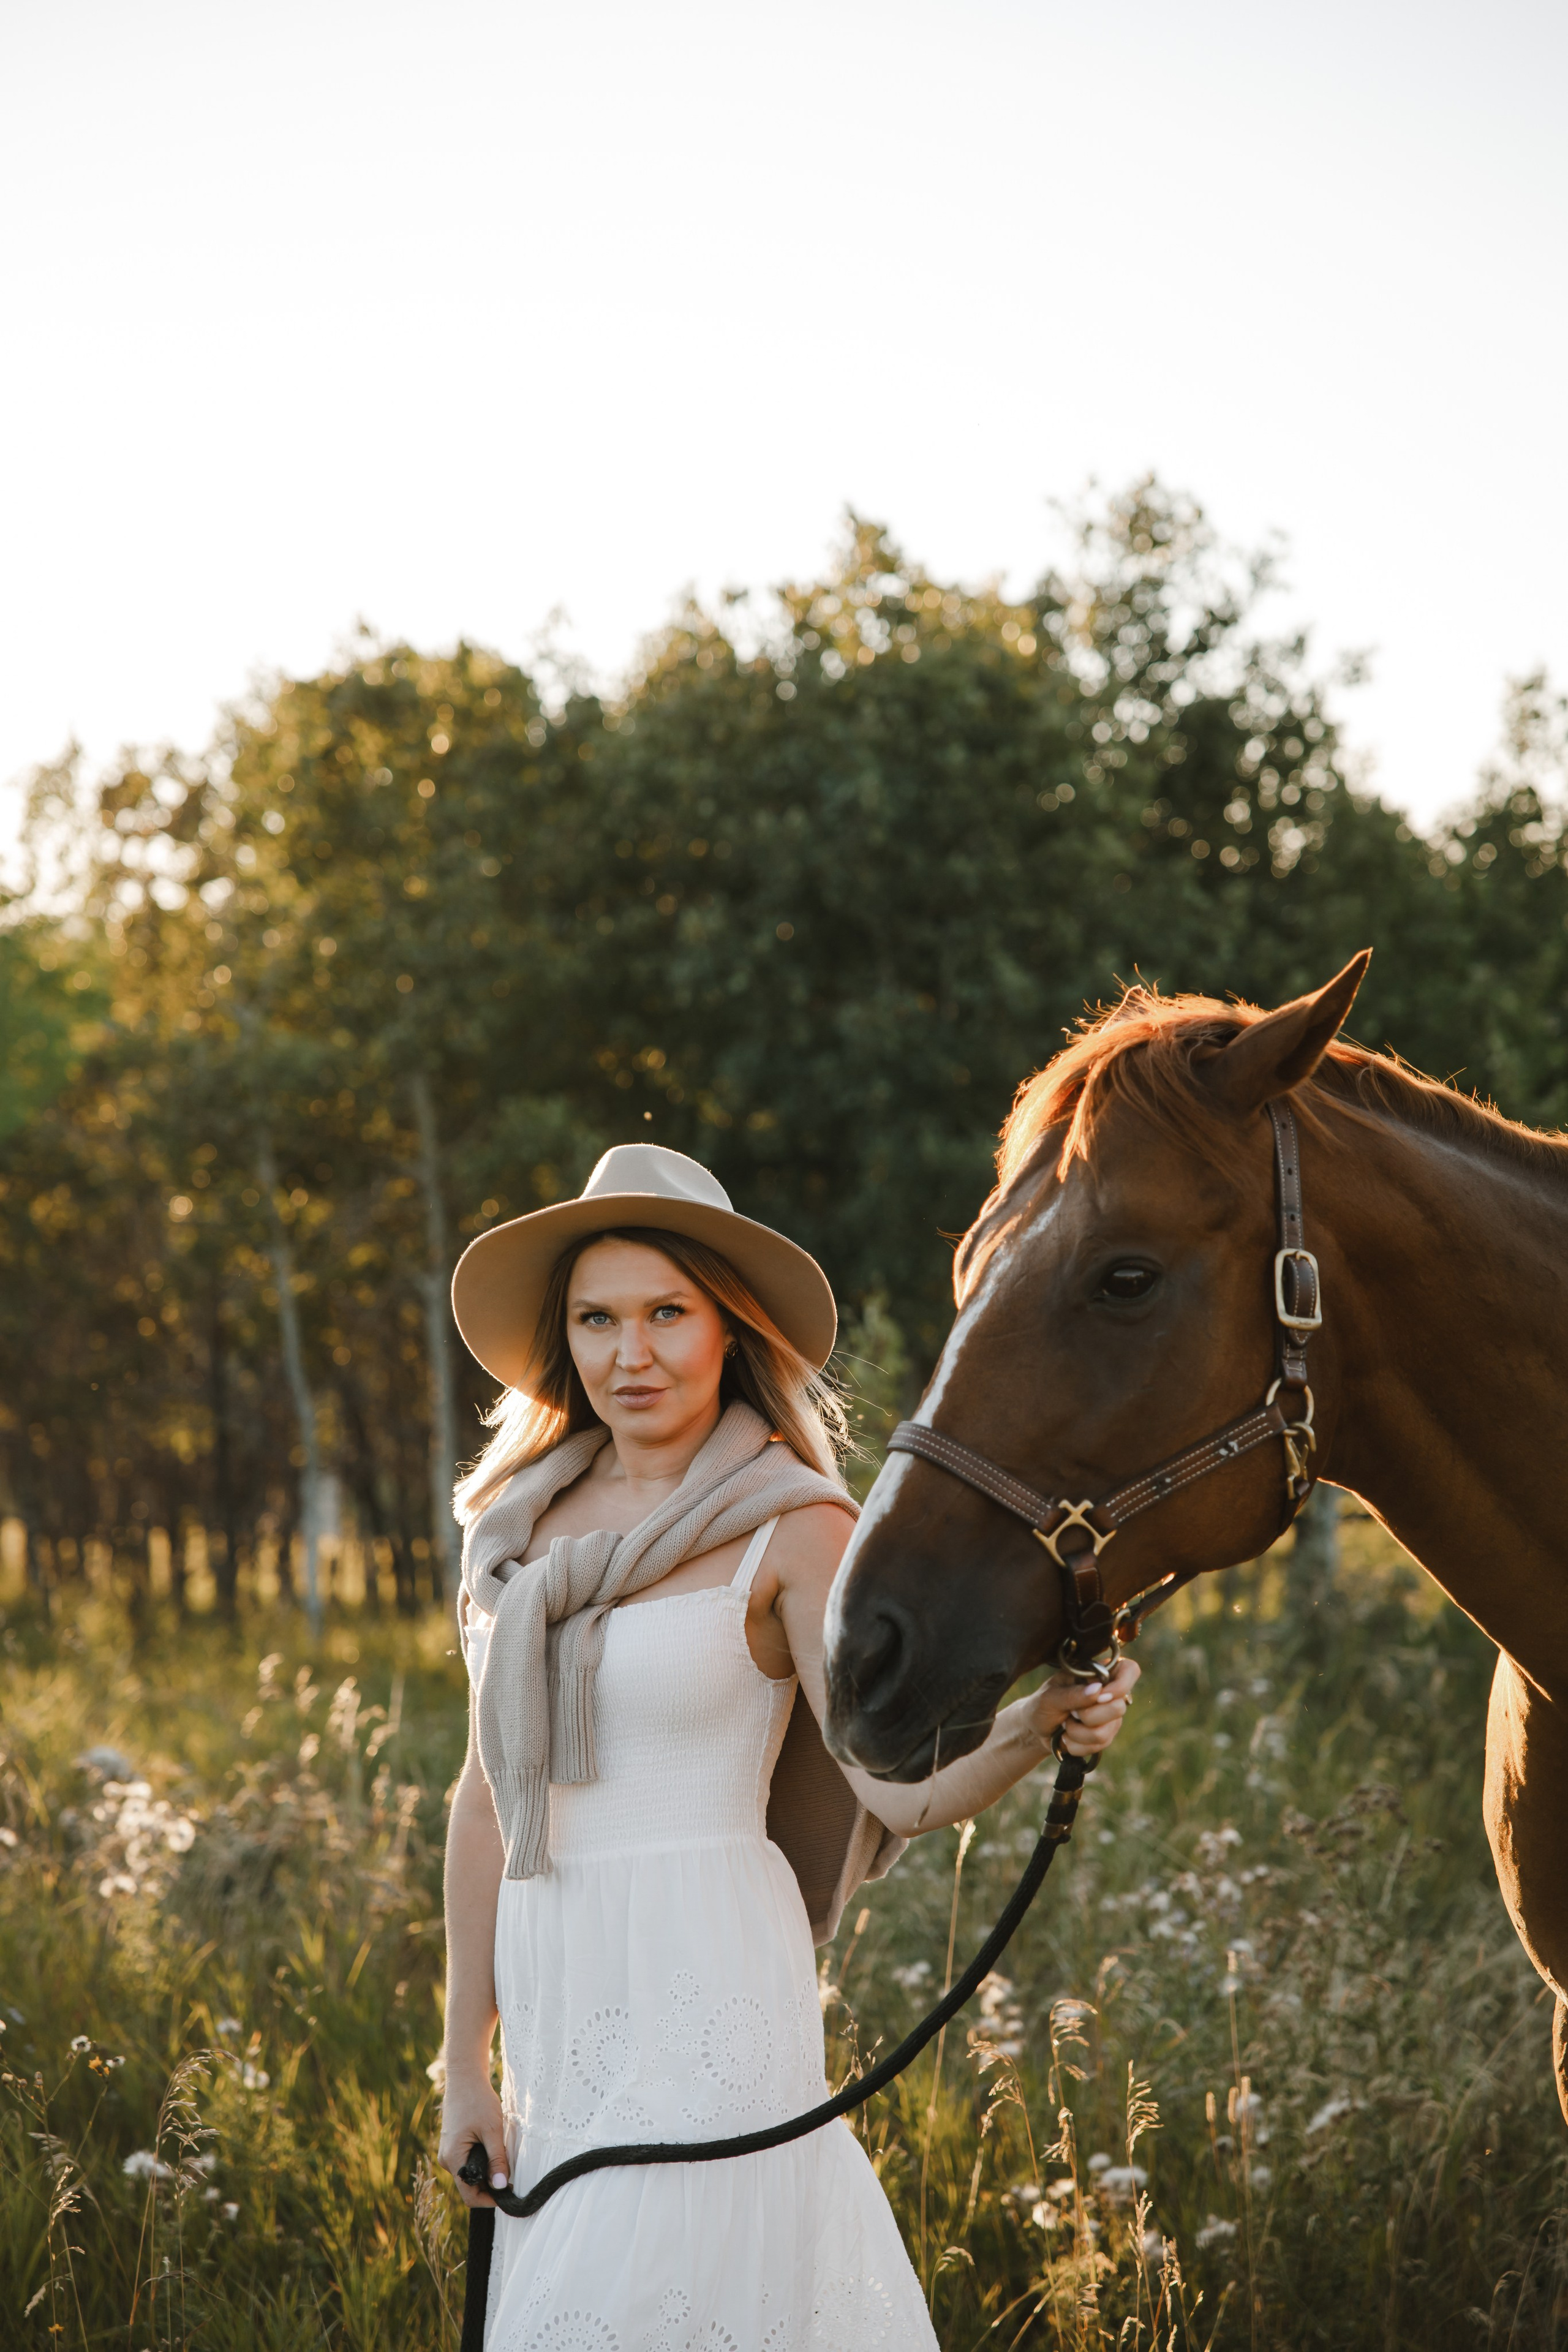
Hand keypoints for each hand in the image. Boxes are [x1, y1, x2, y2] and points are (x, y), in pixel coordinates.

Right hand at [438, 2069, 509, 2209]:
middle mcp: (446, 2159)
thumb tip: (500, 2186)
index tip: (508, 2193)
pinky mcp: (452, 2144)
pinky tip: (492, 2148)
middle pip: (469, 2185)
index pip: (469, 2195)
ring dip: (485, 2171)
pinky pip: (466, 2162)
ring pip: (469, 2173)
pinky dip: (480, 2161)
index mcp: (453, 2159)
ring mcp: (447, 2152)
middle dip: (489, 2184)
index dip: (489, 2199)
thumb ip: (497, 2159)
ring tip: (502, 2158)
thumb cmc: (478, 2100)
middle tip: (509, 2175)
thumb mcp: (492, 2130)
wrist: (465, 2077)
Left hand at [1027, 1654, 1140, 1757]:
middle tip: (1071, 1712)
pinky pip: (1099, 1745)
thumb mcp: (1050, 1696)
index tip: (1101, 1696)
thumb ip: (1073, 1694)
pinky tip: (1067, 1737)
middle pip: (1119, 1707)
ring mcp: (1109, 1717)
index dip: (1121, 1685)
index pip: (1130, 1670)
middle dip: (1089, 1716)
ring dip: (1078, 1732)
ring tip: (1066, 1725)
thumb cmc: (1042, 1705)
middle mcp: (1109, 1694)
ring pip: (1106, 1731)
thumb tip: (1097, 1690)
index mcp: (1097, 1674)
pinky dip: (1077, 1744)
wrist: (1036, 1730)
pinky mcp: (1105, 1736)